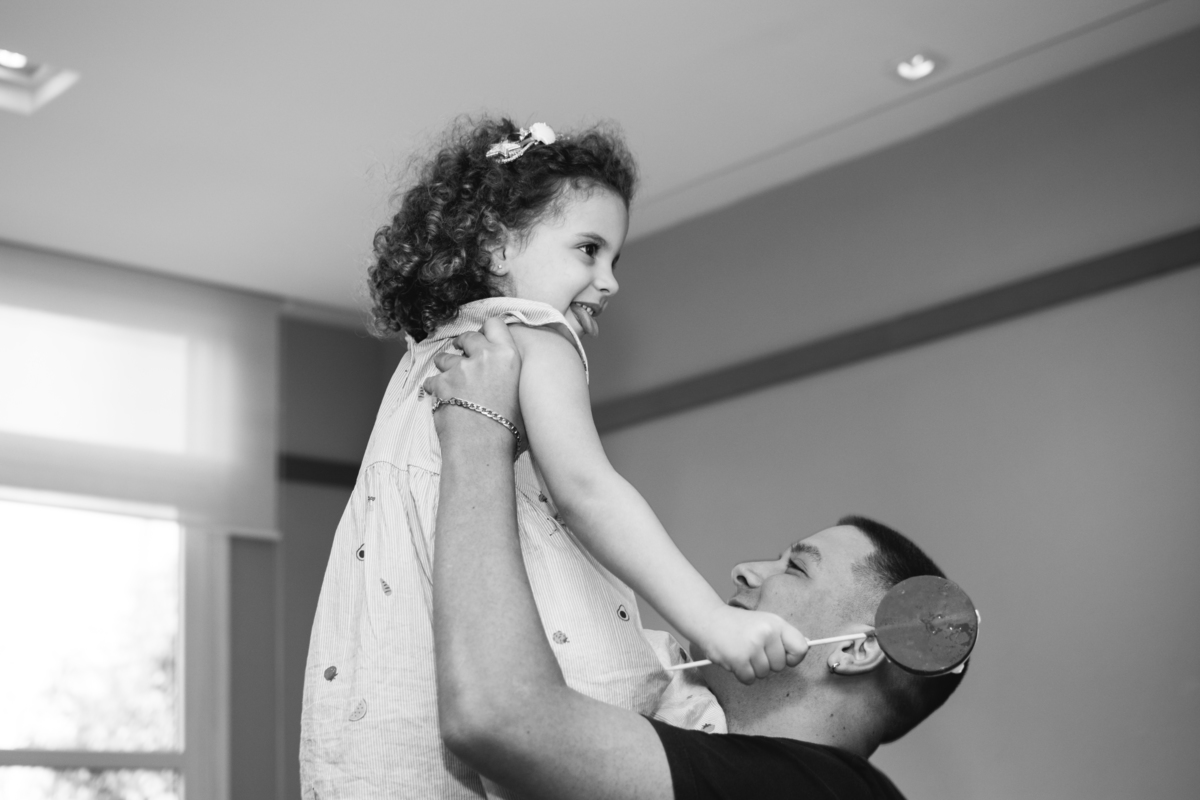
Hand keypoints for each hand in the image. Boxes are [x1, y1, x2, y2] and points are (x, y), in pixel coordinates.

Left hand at [423, 317, 524, 444]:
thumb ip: (510, 375)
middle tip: (462, 355)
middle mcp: (484, 357)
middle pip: (468, 336)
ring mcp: (460, 369)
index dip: (486, 330)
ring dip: (446, 366)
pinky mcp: (441, 383)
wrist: (483, 449)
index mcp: (508, 357)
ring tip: (451, 382)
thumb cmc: (508, 430)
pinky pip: (432, 380)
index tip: (482, 338)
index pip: (495, 324)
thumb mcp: (520, 394)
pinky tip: (442, 400)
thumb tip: (505, 376)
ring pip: (445, 357)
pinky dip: (435, 389)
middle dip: (462, 345)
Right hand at [697, 605, 808, 684]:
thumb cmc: (738, 624)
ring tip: (741, 652)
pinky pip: (749, 679)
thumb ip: (782, 637)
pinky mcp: (739, 659)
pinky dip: (742, 674)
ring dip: (752, 668)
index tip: (783, 656)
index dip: (793, 657)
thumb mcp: (764, 622)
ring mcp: (752, 646)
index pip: (801, 648)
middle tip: (752, 650)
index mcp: (776, 623)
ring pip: (764, 674)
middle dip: (767, 664)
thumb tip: (803, 650)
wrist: (709, 619)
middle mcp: (766, 633)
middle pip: (780, 666)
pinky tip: (735, 659)